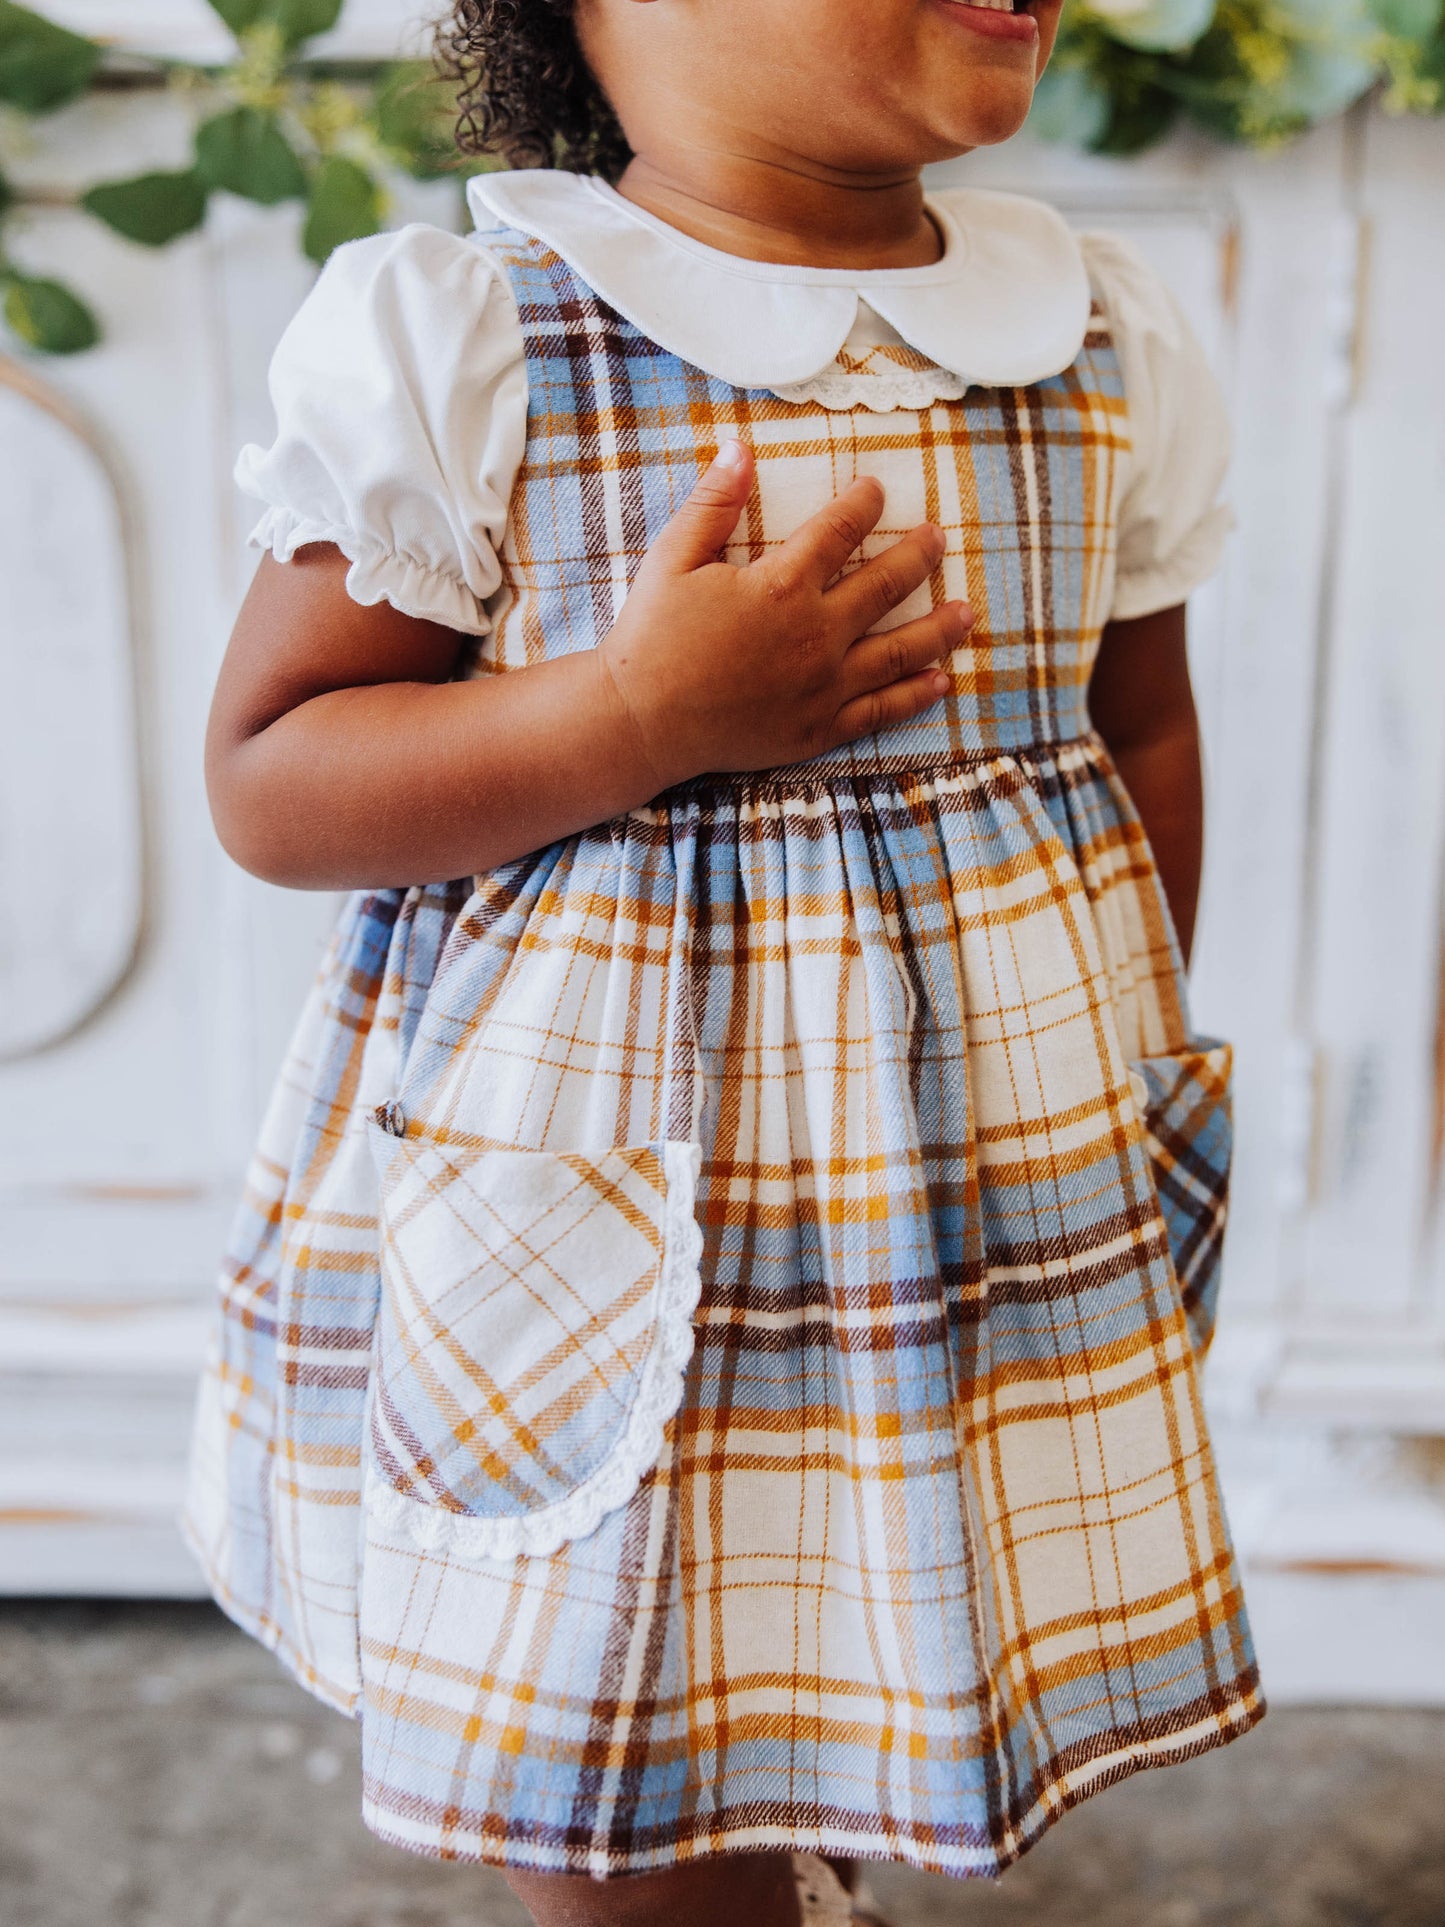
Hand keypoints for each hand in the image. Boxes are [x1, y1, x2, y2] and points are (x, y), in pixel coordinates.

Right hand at [596, 440, 971, 788]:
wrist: (641, 720)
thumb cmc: (652, 637)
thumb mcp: (673, 558)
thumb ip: (712, 504)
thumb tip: (740, 448)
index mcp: (782, 586)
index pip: (840, 531)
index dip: (865, 504)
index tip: (878, 491)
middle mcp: (816, 634)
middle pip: (886, 585)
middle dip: (918, 556)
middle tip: (938, 538)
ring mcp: (824, 686)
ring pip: (901, 651)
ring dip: (939, 628)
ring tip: (966, 611)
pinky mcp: (819, 728)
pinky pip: (881, 711)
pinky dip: (915, 696)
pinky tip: (942, 682)